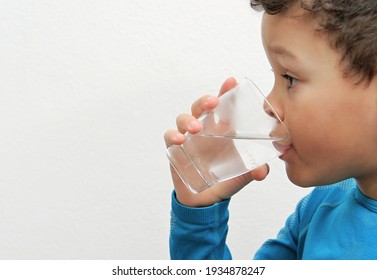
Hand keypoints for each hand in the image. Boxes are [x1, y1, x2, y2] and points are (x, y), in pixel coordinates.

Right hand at [164, 77, 269, 206]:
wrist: (208, 198)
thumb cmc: (227, 179)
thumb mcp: (245, 174)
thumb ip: (257, 170)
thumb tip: (263, 171)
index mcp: (222, 128)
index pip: (223, 105)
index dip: (226, 91)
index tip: (232, 81)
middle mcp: (205, 129)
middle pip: (201, 106)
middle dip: (205, 101)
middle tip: (213, 103)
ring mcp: (189, 137)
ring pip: (184, 118)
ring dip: (189, 119)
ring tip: (196, 128)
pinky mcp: (175, 148)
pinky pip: (170, 136)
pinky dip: (172, 135)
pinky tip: (180, 140)